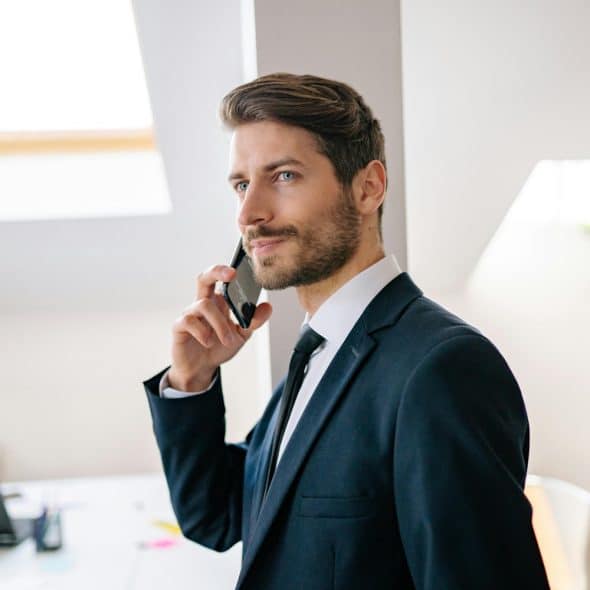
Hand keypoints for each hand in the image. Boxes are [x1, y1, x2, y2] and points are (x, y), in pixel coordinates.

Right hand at [167, 265, 271, 390]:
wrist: (201, 368)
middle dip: (217, 272)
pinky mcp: (179, 327)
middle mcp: (203, 303)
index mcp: (218, 301)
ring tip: (228, 340)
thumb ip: (253, 321)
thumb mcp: (241, 335)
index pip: (221, 279)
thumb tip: (268, 306)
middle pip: (205, 278)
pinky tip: (209, 342)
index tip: (240, 270)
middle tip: (231, 275)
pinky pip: (188, 320)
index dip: (228, 270)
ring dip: (220, 323)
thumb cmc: (219, 347)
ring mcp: (190, 313)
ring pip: (204, 305)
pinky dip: (202, 332)